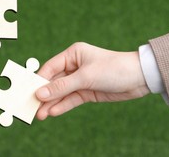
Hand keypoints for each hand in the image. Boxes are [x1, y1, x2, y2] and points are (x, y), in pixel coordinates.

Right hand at [35, 42, 149, 119]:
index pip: (50, 67)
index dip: (39, 80)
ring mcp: (80, 80)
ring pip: (61, 93)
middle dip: (44, 95)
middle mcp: (74, 66)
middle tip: (31, 107)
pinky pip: (71, 99)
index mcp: (73, 54)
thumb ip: (62, 86)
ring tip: (40, 115)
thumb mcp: (85, 77)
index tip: (28, 92)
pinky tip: (53, 112)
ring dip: (51, 103)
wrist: (140, 78)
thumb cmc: (114, 68)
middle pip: (54, 82)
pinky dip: (62, 106)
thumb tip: (40, 93)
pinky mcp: (87, 91)